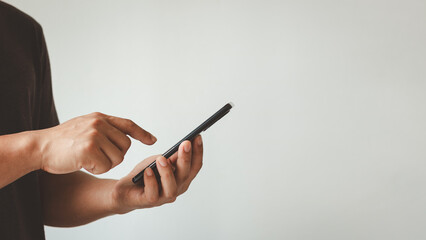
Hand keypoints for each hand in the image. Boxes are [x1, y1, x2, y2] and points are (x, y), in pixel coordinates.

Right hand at [36, 112, 155, 173]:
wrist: (39, 147)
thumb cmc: (61, 141)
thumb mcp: (84, 127)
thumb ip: (103, 129)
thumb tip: (124, 137)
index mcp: (100, 118)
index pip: (128, 124)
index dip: (142, 133)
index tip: (153, 140)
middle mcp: (99, 123)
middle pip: (125, 146)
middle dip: (116, 156)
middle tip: (97, 157)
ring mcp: (94, 135)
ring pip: (118, 158)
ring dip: (105, 164)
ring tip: (87, 159)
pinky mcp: (89, 148)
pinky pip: (106, 166)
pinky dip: (96, 169)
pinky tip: (83, 164)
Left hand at [111, 135, 202, 213]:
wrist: (125, 190)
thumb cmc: (144, 174)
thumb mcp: (159, 161)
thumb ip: (172, 157)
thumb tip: (185, 144)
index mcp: (182, 178)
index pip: (195, 166)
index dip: (198, 152)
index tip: (197, 137)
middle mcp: (176, 188)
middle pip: (185, 175)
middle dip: (186, 158)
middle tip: (184, 144)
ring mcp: (164, 197)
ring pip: (171, 187)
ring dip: (167, 172)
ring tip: (161, 159)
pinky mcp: (149, 201)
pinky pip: (153, 192)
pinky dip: (151, 181)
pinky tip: (148, 171)